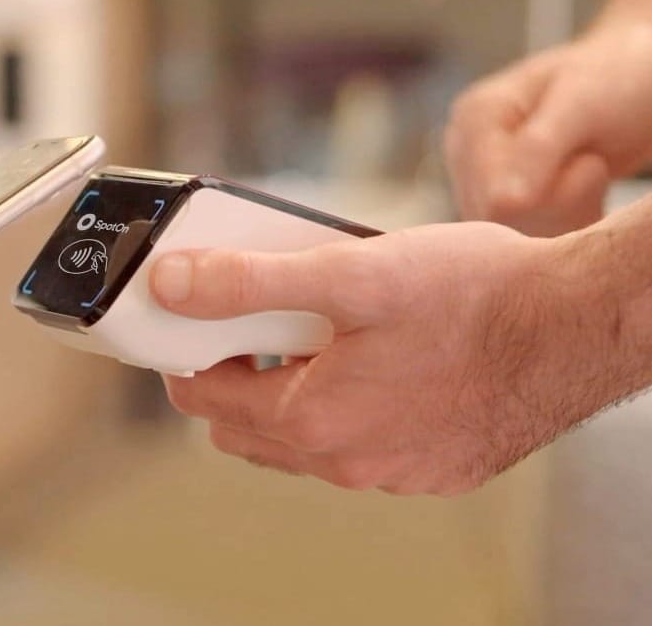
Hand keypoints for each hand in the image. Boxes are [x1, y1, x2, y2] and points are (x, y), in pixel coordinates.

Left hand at [149, 223, 622, 495]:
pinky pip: (358, 451)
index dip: (189, 355)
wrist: (573, 326)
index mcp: (312, 417)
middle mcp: (346, 461)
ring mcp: (391, 474)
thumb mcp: (347, 274)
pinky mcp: (430, 470)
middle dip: (233, 379)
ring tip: (314, 337)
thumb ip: (249, 282)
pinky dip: (344, 412)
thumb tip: (174, 285)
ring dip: (288, 395)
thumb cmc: (474, 297)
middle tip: (252, 327)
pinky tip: (373, 364)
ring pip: (301, 444)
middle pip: (245, 429)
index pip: (204, 398)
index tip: (194, 323)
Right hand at [445, 21, 651, 236]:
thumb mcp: (582, 104)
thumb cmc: (614, 79)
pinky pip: (526, 242)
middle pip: (501, 220)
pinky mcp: (497, 207)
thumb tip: (501, 202)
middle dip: (561, 200)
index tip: (590, 162)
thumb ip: (538, 148)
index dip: (552, 193)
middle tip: (592, 163)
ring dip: (568, 212)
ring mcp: (478, 182)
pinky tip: (581, 192)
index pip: (494, 197)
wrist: (635, 85)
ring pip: (515, 234)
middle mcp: (464, 153)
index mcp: (472, 118)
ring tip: (587, 170)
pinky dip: (567, 222)